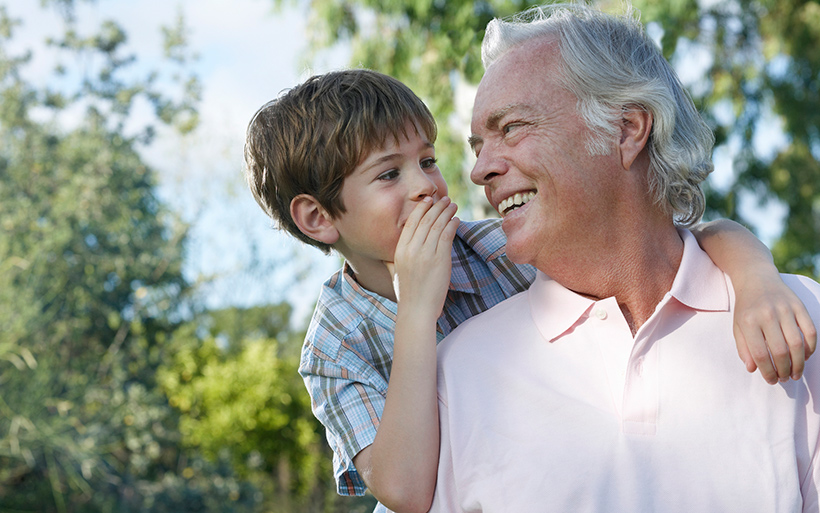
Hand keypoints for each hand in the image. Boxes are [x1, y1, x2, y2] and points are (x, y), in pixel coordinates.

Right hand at [385, 196, 458, 316]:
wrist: (416, 310)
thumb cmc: (407, 294)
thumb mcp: (394, 273)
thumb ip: (391, 260)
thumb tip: (388, 252)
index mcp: (399, 250)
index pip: (411, 223)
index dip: (421, 209)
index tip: (428, 200)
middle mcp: (411, 249)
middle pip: (425, 220)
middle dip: (436, 206)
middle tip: (444, 198)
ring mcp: (426, 254)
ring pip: (437, 225)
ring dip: (446, 212)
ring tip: (452, 205)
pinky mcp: (439, 260)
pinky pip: (447, 236)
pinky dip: (452, 225)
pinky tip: (456, 220)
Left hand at [733, 273, 816, 383]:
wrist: (756, 278)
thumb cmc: (746, 307)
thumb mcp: (737, 326)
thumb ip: (743, 348)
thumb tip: (753, 369)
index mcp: (748, 321)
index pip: (760, 354)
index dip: (767, 372)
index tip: (771, 380)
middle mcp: (767, 315)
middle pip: (781, 351)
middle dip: (784, 370)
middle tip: (785, 379)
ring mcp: (785, 309)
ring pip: (798, 344)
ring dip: (799, 364)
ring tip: (795, 373)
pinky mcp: (799, 306)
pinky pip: (810, 331)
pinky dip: (810, 348)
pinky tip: (805, 356)